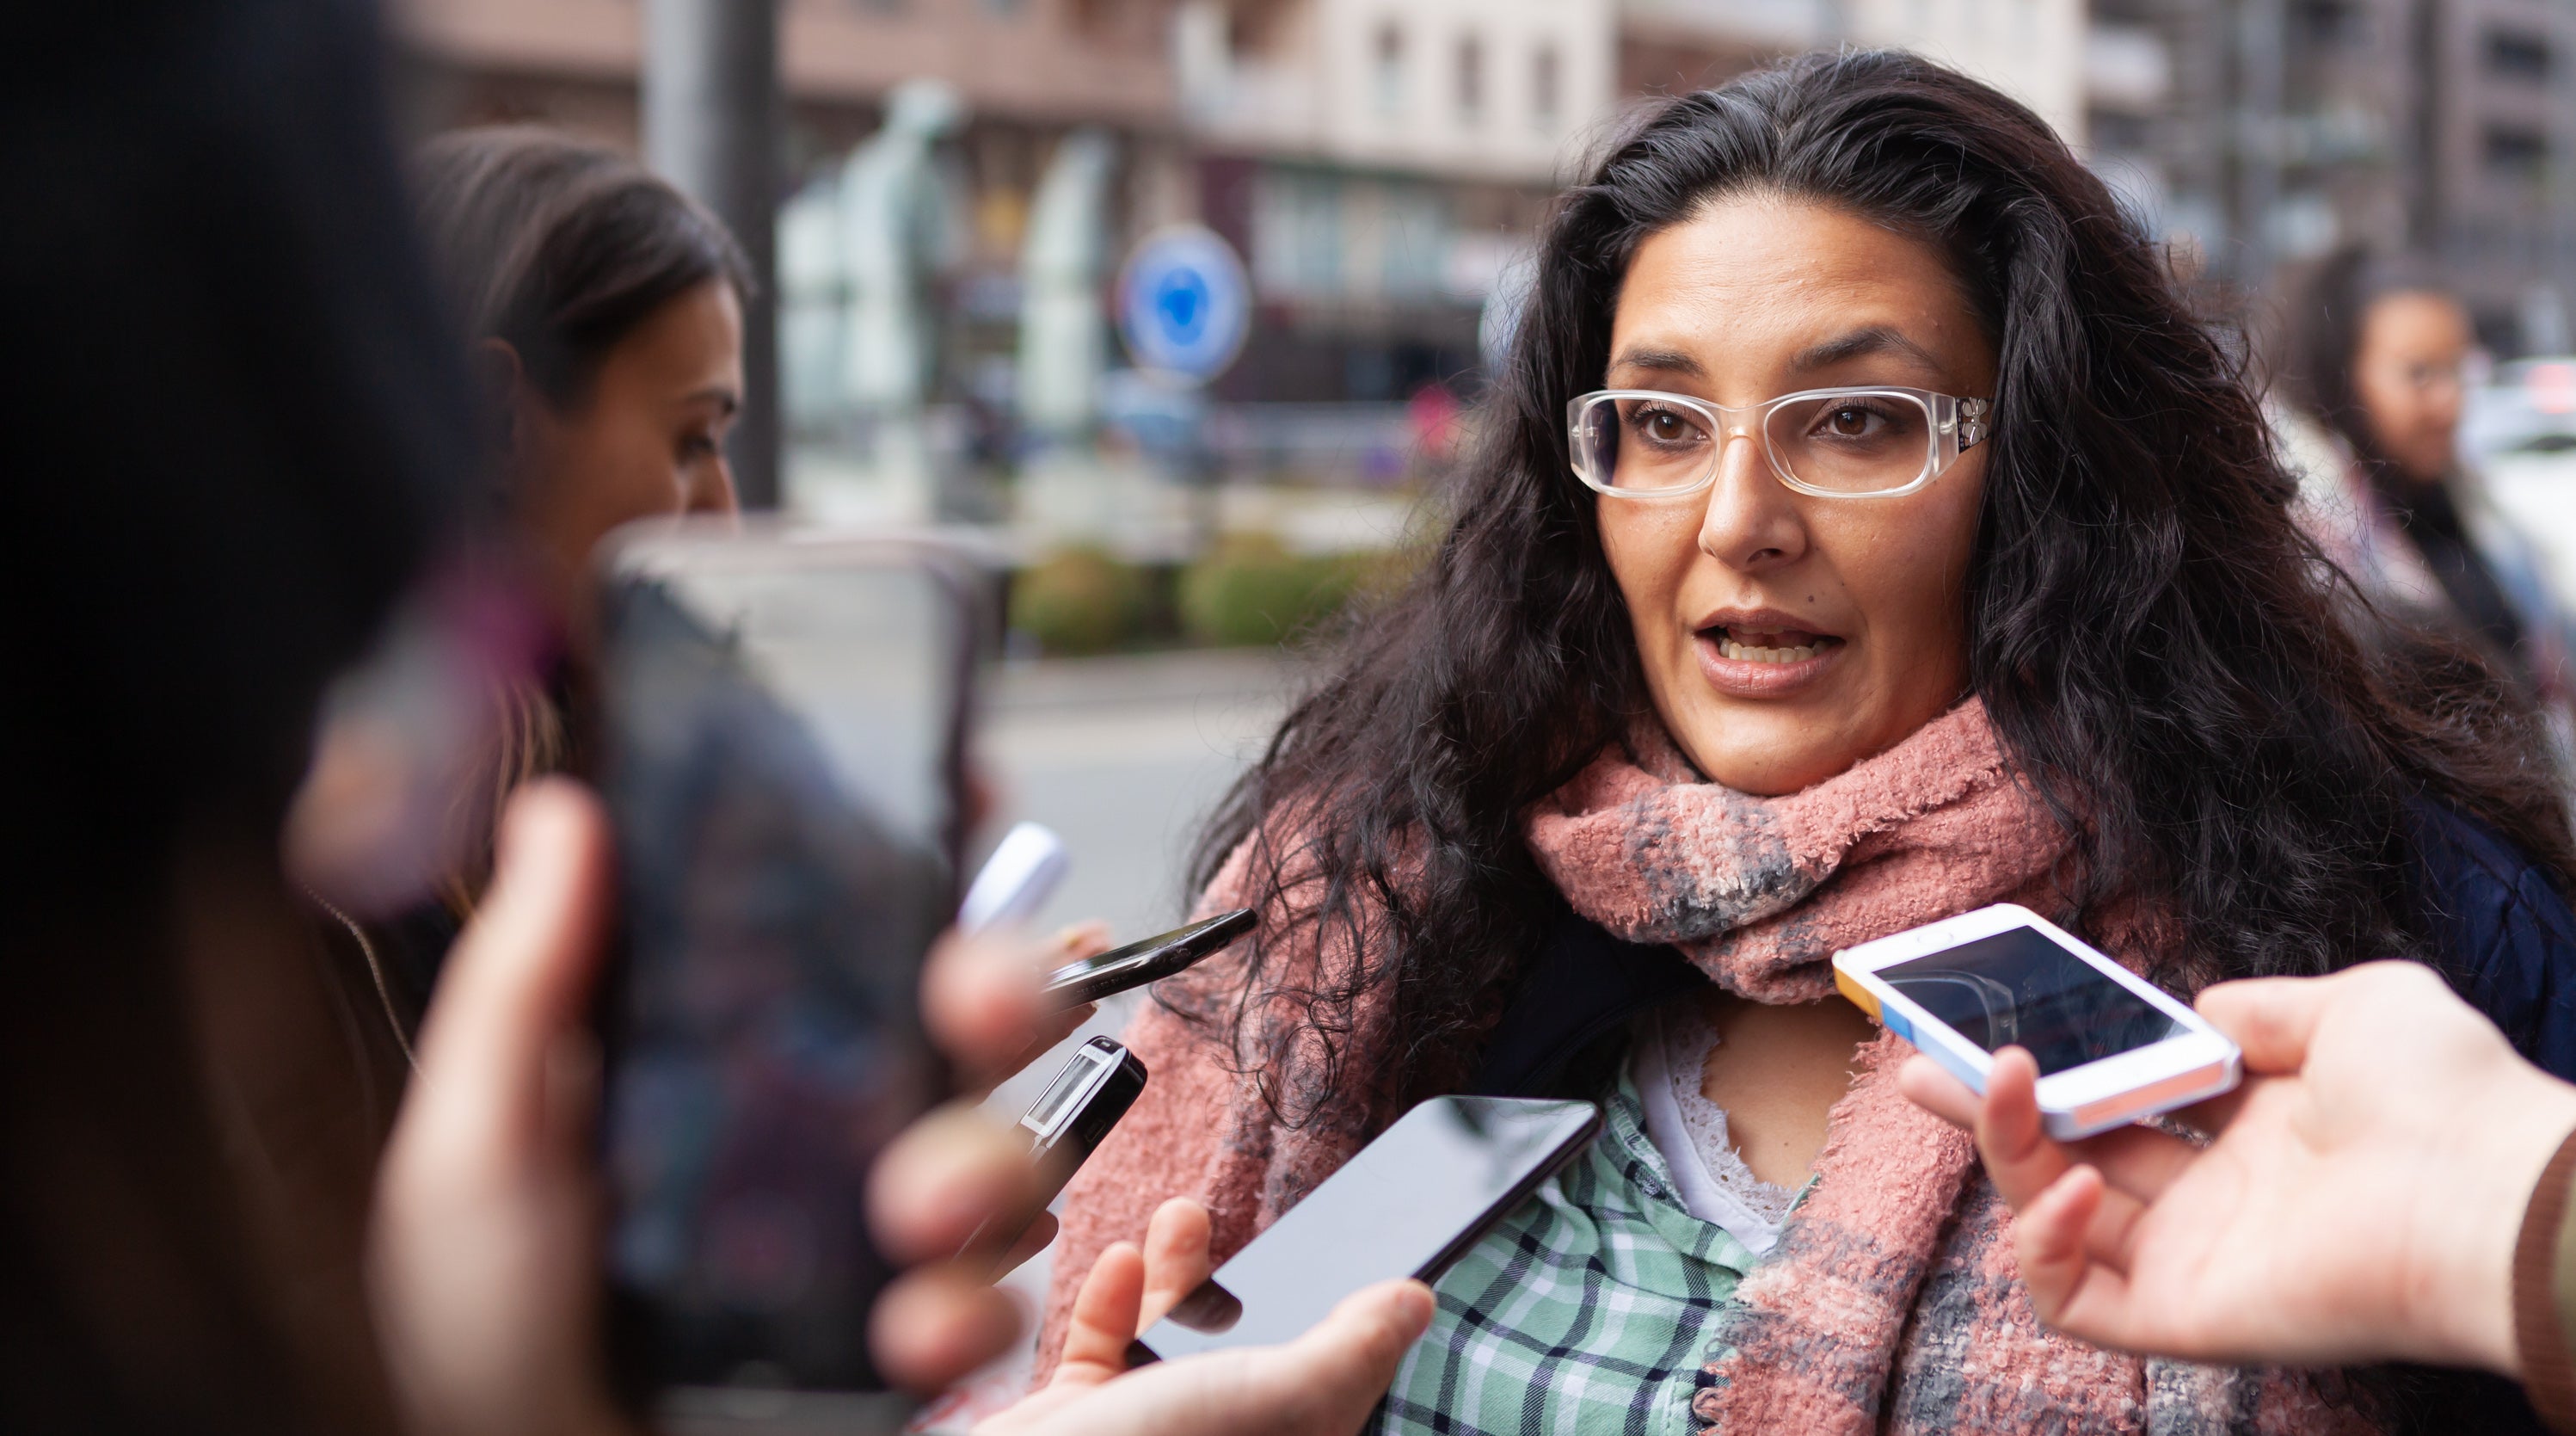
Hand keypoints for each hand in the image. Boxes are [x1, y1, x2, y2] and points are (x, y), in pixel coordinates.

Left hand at [368, 778, 1101, 1431]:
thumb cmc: (490, 1349)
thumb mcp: (478, 1158)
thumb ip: (522, 990)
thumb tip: (561, 812)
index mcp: (727, 1062)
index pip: (841, 935)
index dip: (917, 860)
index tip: (966, 801)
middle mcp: (822, 1131)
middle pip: (965, 1018)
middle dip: (1004, 988)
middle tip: (973, 1005)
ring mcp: (881, 1234)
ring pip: (1008, 1146)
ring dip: (986, 1164)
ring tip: (911, 1221)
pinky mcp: (919, 1335)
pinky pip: (1001, 1289)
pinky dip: (971, 1303)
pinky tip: (907, 1331)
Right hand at [976, 1200, 1432, 1435]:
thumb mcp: (1280, 1397)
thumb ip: (1350, 1349)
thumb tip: (1416, 1301)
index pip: (1331, 1383)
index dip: (1342, 1318)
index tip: (1347, 1256)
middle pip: (1246, 1348)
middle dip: (1240, 1276)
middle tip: (1246, 1222)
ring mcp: (1140, 1432)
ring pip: (1172, 1340)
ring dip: (1175, 1272)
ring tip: (1180, 1216)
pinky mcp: (1076, 1419)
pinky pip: (1100, 1350)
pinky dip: (1108, 1301)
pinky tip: (1116, 1264)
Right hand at [1898, 961, 2575, 1374]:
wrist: (2490, 1193)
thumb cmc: (2446, 1097)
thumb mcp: (2356, 1004)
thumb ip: (2265, 1004)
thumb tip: (2198, 1011)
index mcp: (2253, 1131)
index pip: (2123, 1098)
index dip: (2057, 1063)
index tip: (1993, 1021)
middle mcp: (2215, 1198)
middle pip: (2066, 1152)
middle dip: (1985, 1108)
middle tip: (1915, 1060)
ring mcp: (2194, 1260)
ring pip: (2052, 1217)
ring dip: (2006, 1150)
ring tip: (1999, 1082)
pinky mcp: (2184, 1318)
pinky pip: (2074, 1301)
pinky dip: (2043, 1246)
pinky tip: (2067, 1184)